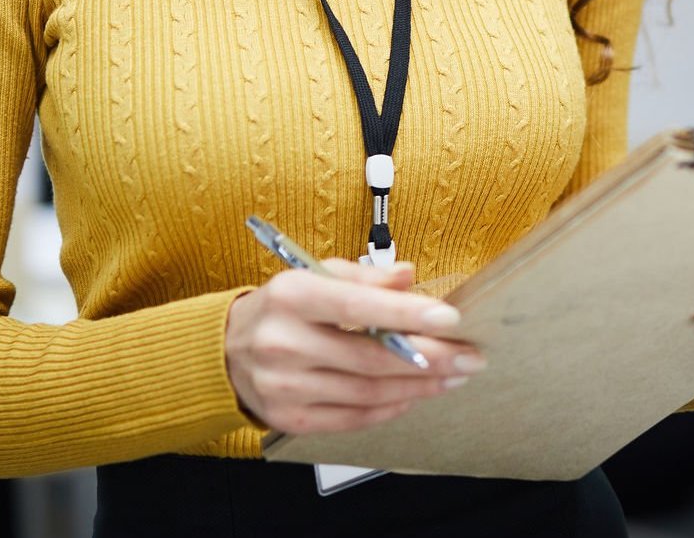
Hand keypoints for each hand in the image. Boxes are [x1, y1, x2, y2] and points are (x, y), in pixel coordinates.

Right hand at [223, 257, 483, 435]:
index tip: (450, 318)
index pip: (358, 307)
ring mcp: (285, 386)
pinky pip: (353, 418)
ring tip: (451, 376)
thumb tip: (408, 277)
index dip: (408, 314)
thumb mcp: (314, 275)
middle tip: (468, 357)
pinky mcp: (290, 418)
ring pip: (368, 393)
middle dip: (430, 359)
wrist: (225, 352)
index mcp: (292, 297)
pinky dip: (390, 408)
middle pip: (370, 358)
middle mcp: (285, 343)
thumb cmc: (280, 309)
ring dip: (418, 386)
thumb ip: (364, 276)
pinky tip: (414, 394)